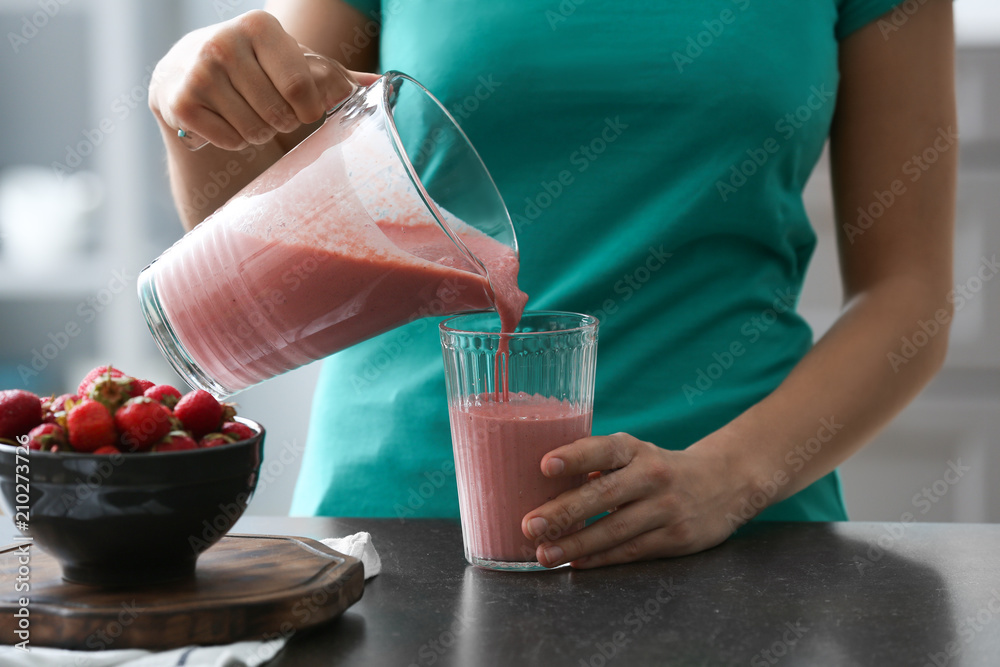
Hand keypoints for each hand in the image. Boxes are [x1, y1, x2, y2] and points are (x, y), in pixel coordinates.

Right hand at [148, 10, 375, 150]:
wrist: (185, 70)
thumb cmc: (256, 68)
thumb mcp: (292, 62)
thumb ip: (333, 74)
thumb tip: (383, 83)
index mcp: (260, 26)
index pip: (302, 88)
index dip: (310, 110)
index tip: (305, 109)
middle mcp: (224, 42)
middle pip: (280, 115)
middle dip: (283, 122)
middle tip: (269, 108)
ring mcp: (198, 72)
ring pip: (255, 132)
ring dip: (259, 133)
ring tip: (245, 111)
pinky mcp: (180, 103)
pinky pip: (230, 142)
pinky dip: (235, 141)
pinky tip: (223, 120)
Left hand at [521, 433, 748, 568]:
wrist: (724, 484)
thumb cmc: (658, 469)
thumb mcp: (635, 454)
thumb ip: (598, 466)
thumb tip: (542, 486)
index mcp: (636, 450)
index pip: (604, 450)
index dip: (575, 456)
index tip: (545, 465)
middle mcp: (652, 476)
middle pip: (604, 495)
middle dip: (564, 512)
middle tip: (530, 525)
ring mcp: (666, 508)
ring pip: (615, 530)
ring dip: (576, 545)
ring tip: (544, 554)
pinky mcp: (676, 538)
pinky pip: (630, 551)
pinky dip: (600, 559)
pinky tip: (575, 563)